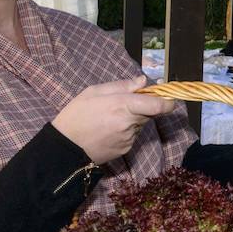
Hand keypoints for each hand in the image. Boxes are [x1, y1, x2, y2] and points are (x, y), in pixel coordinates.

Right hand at [52, 76, 176, 163]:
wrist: (65, 147)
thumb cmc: (76, 115)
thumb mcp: (94, 92)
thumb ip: (121, 86)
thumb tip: (143, 81)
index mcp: (123, 105)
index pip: (158, 105)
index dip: (168, 101)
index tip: (168, 97)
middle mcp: (130, 123)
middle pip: (150, 113)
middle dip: (143, 107)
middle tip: (123, 105)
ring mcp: (129, 138)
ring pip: (140, 125)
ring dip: (133, 120)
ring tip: (109, 119)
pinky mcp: (126, 150)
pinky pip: (132, 136)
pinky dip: (125, 131)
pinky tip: (107, 131)